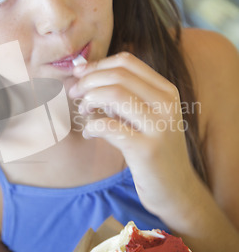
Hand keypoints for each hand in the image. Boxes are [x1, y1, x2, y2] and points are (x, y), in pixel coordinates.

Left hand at [69, 52, 196, 218]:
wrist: (176, 189)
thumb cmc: (153, 150)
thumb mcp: (145, 116)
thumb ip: (122, 95)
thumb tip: (83, 72)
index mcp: (166, 91)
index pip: (127, 62)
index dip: (97, 65)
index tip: (79, 76)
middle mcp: (166, 104)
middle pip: (118, 75)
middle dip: (88, 81)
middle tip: (75, 94)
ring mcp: (159, 127)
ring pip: (115, 94)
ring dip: (90, 99)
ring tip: (83, 111)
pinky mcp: (146, 150)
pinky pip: (109, 127)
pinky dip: (92, 126)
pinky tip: (88, 133)